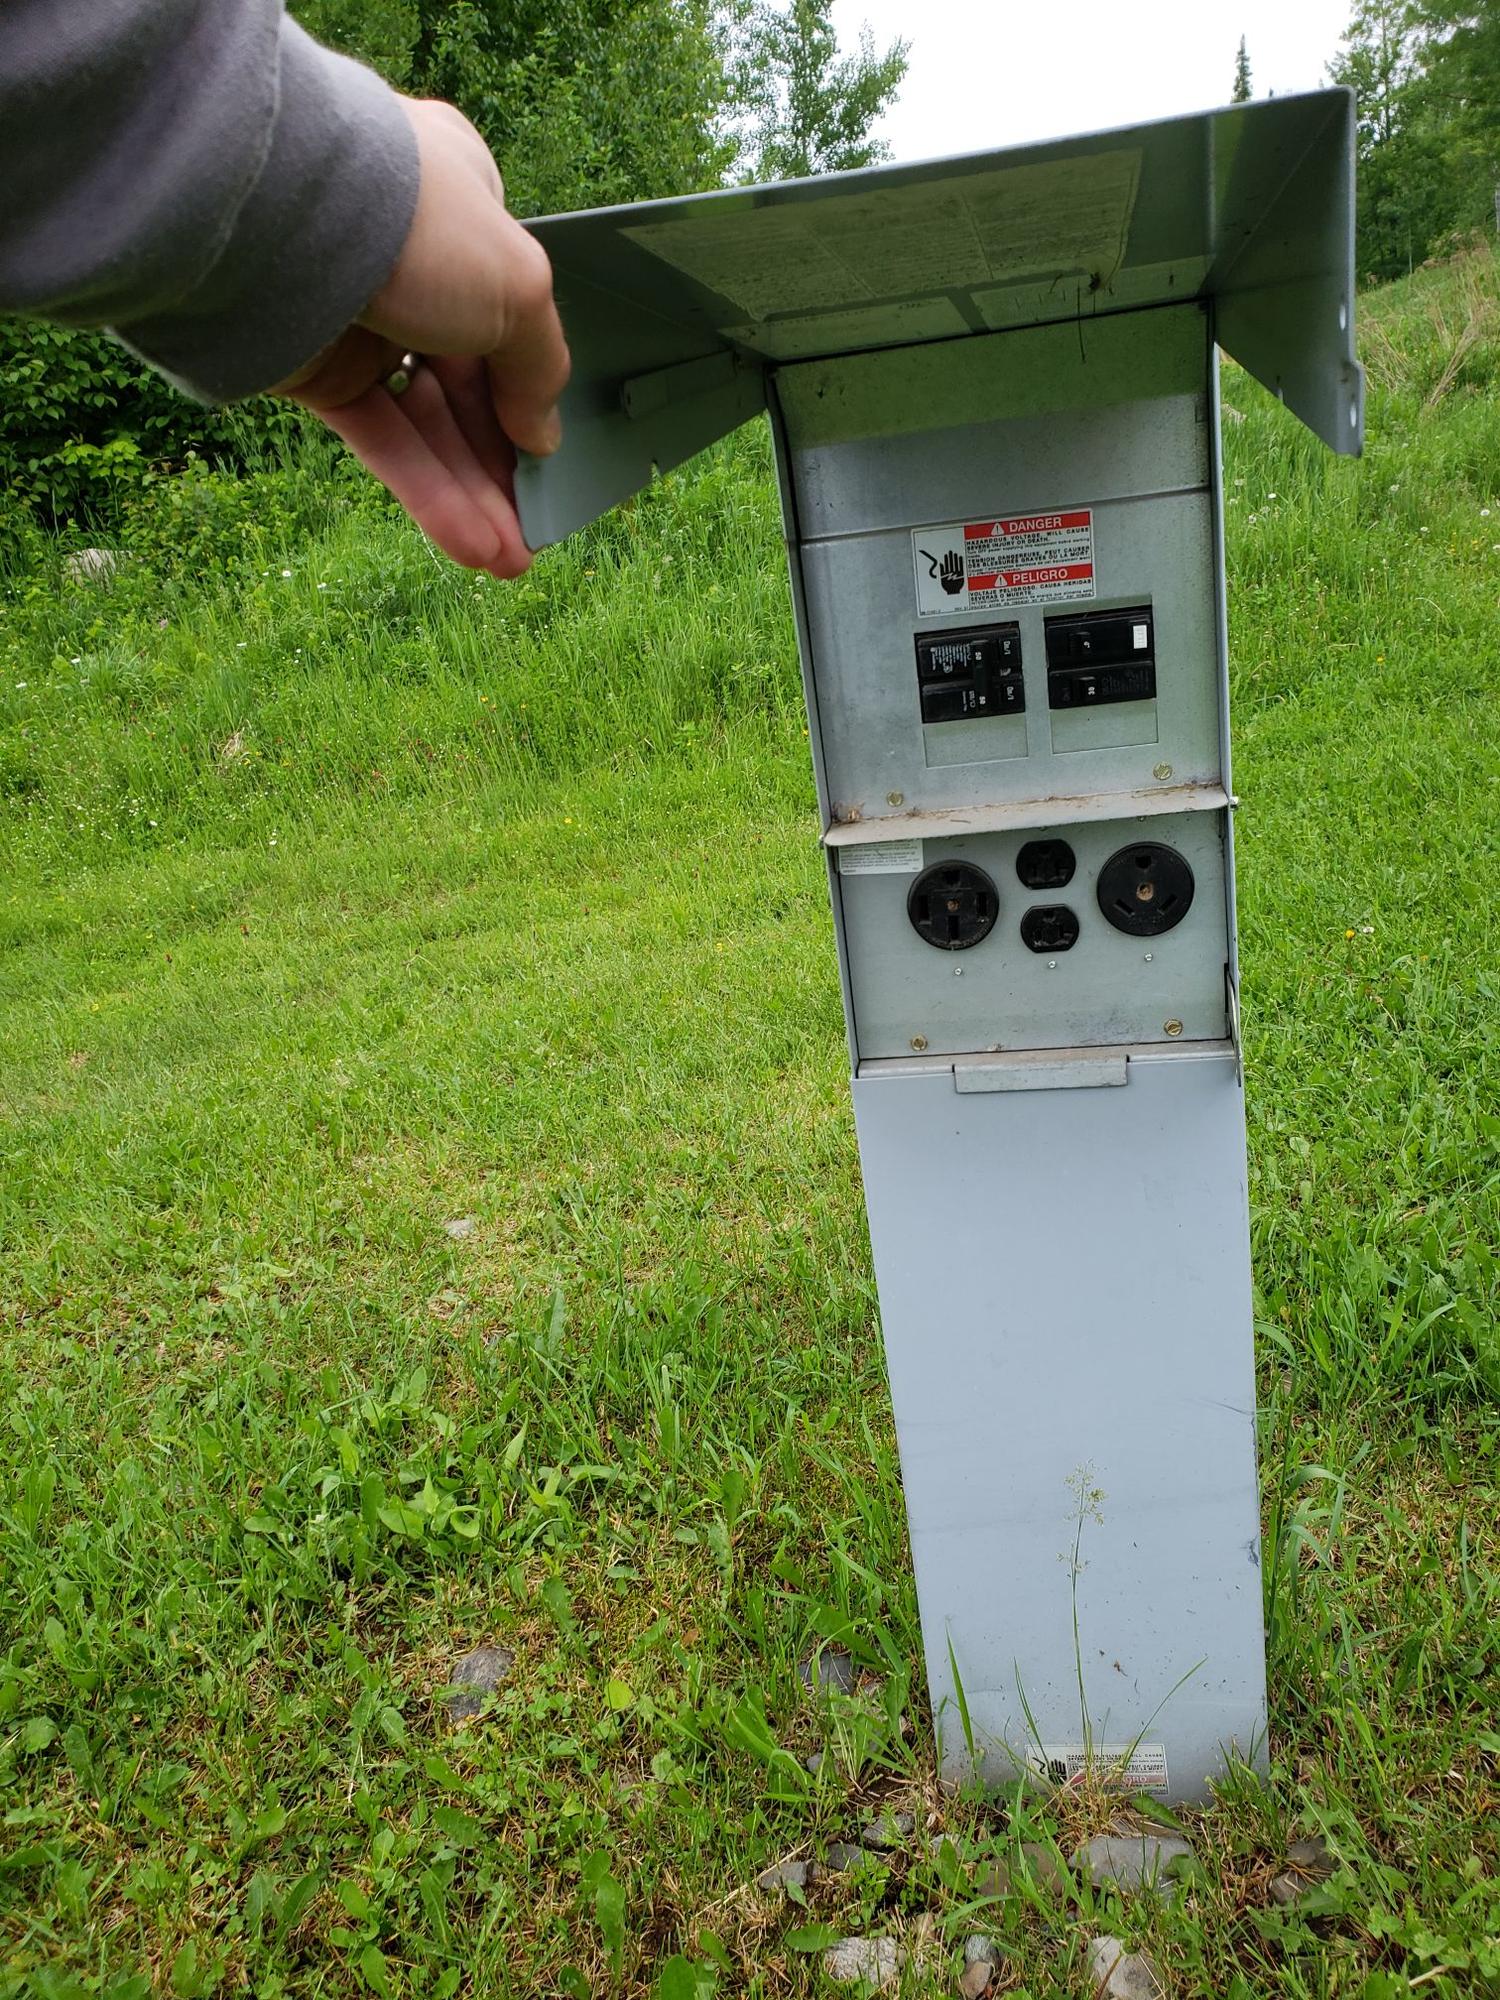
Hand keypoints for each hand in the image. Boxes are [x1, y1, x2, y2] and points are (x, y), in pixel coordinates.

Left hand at [274, 98, 569, 578]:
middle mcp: (411, 265)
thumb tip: (544, 437)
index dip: (530, 390)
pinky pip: (380, 437)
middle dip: (502, 464)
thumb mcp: (520, 290)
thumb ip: (542, 367)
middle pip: (470, 383)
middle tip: (533, 530)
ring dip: (471, 495)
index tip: (550, 451)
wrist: (280, 216)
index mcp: (464, 215)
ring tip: (509, 562)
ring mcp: (360, 319)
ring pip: (427, 422)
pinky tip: (469, 545)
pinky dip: (424, 491)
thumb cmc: (418, 227)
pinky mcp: (314, 369)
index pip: (508, 313)